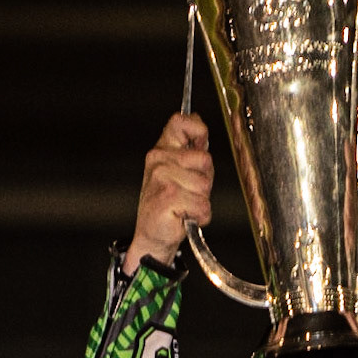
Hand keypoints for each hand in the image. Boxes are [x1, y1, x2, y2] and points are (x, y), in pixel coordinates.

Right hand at [123, 112, 213, 273]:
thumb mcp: (178, 172)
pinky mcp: (168, 198)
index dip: (198, 130)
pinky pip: (202, 205)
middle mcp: (159, 161)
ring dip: (202, 201)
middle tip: (190, 192)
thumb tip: (199, 121)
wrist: (152, 236)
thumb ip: (190, 149)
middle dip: (205, 180)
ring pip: (205, 185)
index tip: (201, 143)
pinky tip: (184, 216)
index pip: (180, 123)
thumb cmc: (168, 206)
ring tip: (186, 205)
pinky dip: (200, 216)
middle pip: (205, 159)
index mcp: (162, 151)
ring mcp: (162, 179)